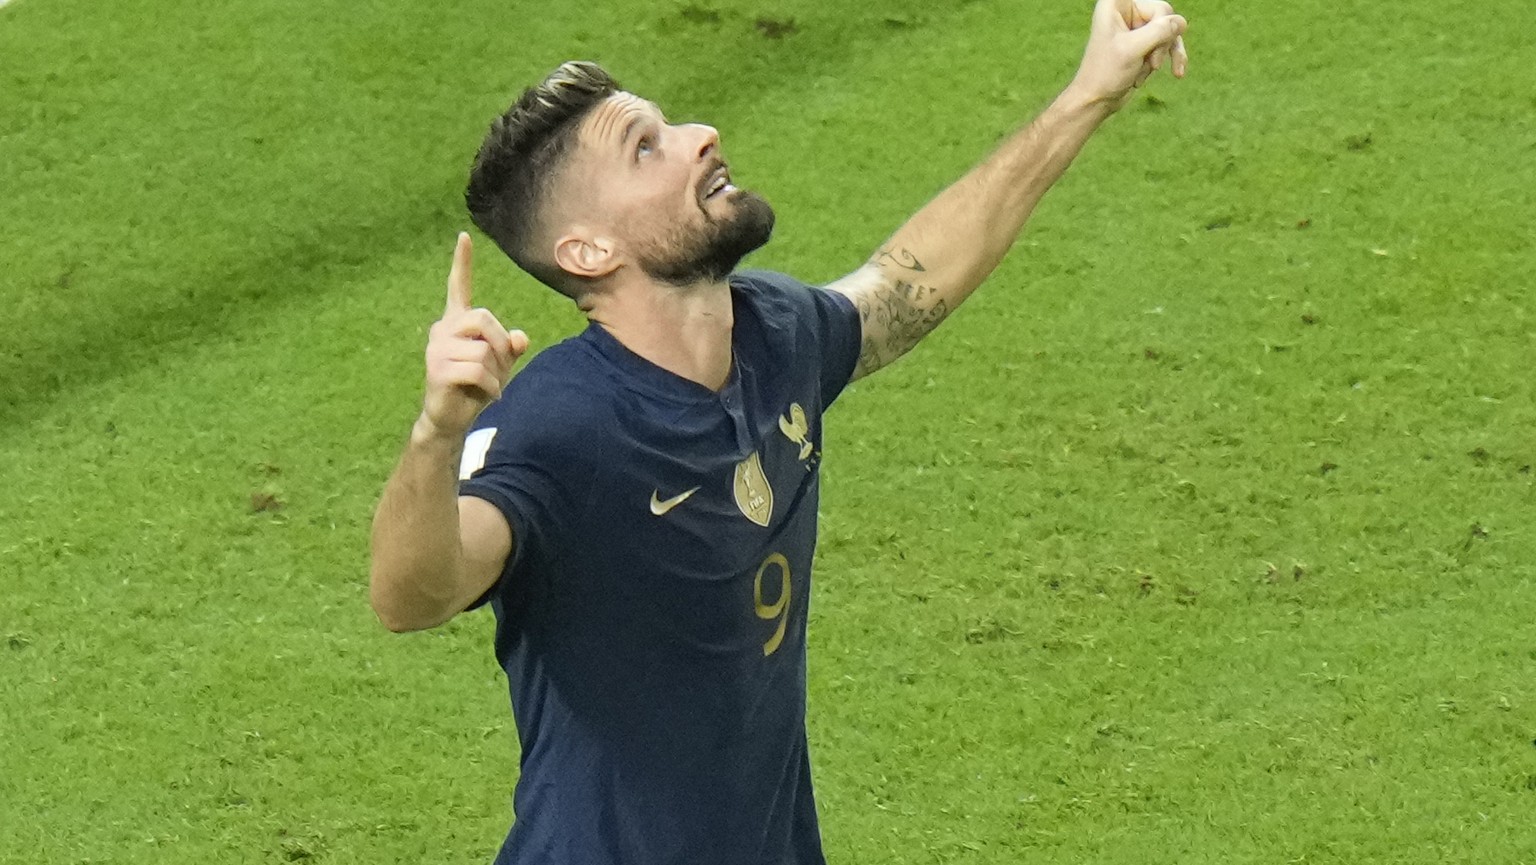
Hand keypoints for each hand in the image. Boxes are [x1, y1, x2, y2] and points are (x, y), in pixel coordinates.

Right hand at [418, 233, 529, 439]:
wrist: (451, 418)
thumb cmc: (475, 386)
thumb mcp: (500, 364)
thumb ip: (511, 346)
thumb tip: (520, 337)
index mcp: (456, 322)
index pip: (459, 288)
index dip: (463, 263)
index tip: (465, 236)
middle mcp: (442, 329)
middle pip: (484, 318)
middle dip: (500, 344)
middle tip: (499, 368)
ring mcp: (437, 348)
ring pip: (484, 349)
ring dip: (497, 372)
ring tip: (486, 384)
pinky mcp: (437, 369)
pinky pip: (478, 370)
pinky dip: (492, 387)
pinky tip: (487, 394)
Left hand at [1068, 0, 1188, 113]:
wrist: (1096, 100)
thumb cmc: (1106, 73)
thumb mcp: (1133, 49)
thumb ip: (1159, 31)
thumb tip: (1181, 22)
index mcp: (1117, 5)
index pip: (1159, 8)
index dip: (1161, 30)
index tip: (1150, 51)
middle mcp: (1126, 11)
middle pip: (1166, 20)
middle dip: (1161, 46)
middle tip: (1152, 64)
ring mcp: (1135, 27)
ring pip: (1168, 33)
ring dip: (1163, 55)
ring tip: (1152, 70)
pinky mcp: (1142, 42)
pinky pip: (1166, 44)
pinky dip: (1165, 60)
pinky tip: (1176, 73)